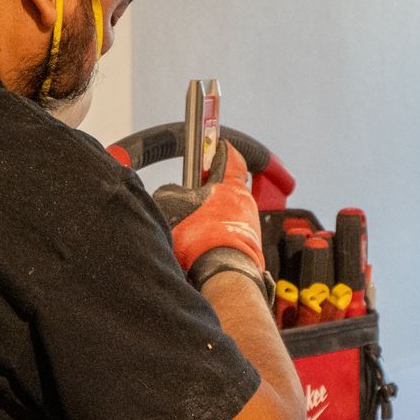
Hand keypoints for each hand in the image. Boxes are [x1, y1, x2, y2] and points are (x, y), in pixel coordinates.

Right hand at [151, 140, 269, 297]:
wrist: (223, 274)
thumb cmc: (202, 238)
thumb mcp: (172, 205)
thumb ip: (171, 191)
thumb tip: (172, 192)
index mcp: (230, 185)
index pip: (230, 157)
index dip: (221, 149)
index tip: (217, 145)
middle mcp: (245, 203)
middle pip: (227, 187)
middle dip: (210, 188)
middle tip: (192, 191)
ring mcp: (249, 225)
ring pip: (227, 212)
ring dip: (212, 214)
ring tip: (191, 224)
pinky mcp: (248, 245)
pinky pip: (229, 232)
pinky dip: (217, 233)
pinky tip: (200, 243)